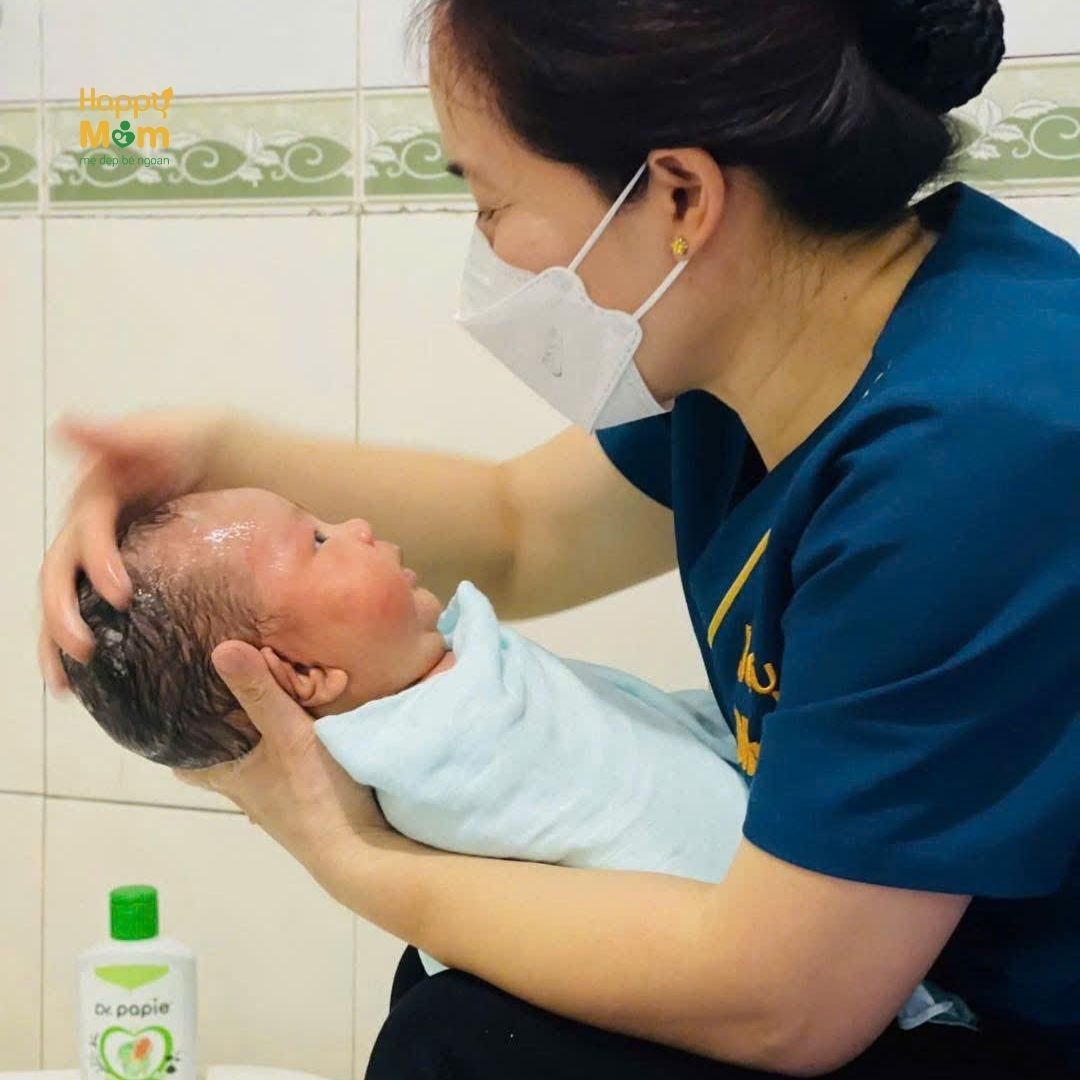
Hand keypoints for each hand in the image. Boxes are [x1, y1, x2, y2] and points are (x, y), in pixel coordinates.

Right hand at [38, 406, 229, 692]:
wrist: (218, 456)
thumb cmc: (194, 443)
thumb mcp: (167, 433)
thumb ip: (121, 435)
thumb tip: (66, 424)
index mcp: (96, 496)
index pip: (86, 531)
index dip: (97, 561)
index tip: (122, 594)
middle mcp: (87, 526)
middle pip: (60, 573)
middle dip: (64, 613)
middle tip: (86, 650)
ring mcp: (97, 552)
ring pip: (62, 600)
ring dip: (56, 642)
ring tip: (65, 684)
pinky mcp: (112, 574)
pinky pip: (86, 610)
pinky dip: (73, 645)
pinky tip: (77, 683)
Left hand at [172, 640, 390, 879]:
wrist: (357, 849)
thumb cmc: (315, 795)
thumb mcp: (289, 735)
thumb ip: (260, 693)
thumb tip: (220, 647)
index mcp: (228, 775)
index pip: (183, 757)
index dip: (175, 732)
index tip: (176, 702)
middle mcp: (244, 789)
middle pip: (218, 754)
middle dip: (218, 725)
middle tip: (223, 687)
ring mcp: (273, 796)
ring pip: (250, 758)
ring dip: (253, 733)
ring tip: (259, 694)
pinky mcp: (300, 797)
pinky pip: (278, 764)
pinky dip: (278, 743)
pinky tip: (296, 724)